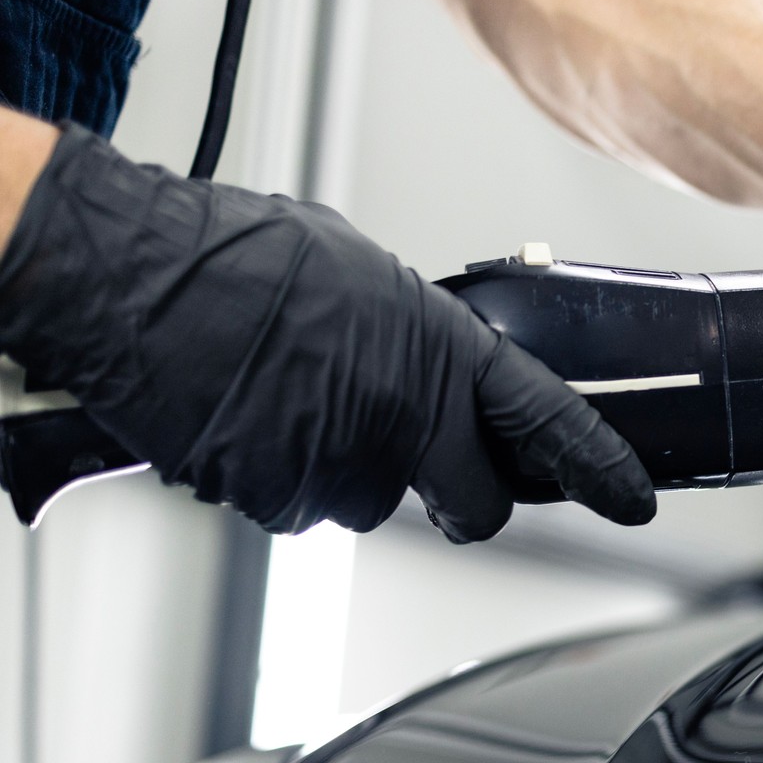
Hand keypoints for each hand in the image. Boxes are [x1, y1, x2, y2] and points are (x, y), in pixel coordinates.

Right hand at [0, 126, 653, 539]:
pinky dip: (273, 475)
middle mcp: (406, 414)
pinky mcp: (278, 496)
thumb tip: (423, 360)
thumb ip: (413, 334)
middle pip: (472, 503)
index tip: (630, 498)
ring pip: (367, 501)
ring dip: (339, 468)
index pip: (547, 421)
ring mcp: (343, 462)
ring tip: (284, 397)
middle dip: (459, 497)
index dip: (598, 468)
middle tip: (425, 471)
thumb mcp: (359, 271)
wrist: (131, 275)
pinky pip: (294, 504)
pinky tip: (245, 415)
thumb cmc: (232, 257)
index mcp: (440, 349)